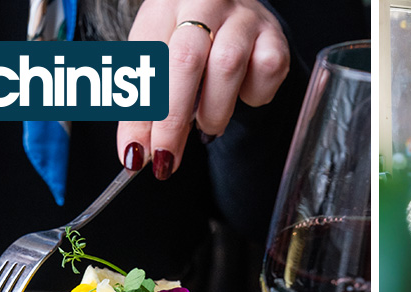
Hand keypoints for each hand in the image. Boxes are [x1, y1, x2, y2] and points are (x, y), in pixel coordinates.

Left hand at [117, 0, 290, 179]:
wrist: (235, 18)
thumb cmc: (188, 44)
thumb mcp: (156, 66)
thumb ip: (142, 108)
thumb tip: (135, 153)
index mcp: (164, 6)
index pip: (145, 60)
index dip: (140, 111)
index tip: (137, 153)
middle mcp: (205, 3)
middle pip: (186, 60)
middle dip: (173, 119)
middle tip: (167, 157)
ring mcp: (243, 17)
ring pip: (228, 66)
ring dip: (213, 111)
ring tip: (206, 126)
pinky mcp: (275, 36)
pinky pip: (266, 71)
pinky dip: (252, 96)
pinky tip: (240, 95)